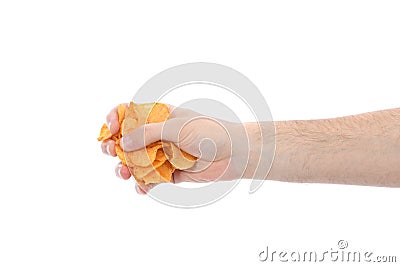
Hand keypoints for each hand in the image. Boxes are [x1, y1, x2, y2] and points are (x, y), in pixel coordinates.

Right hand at [101, 103, 247, 193]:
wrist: (234, 153)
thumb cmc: (209, 132)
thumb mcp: (177, 127)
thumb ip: (149, 133)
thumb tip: (123, 142)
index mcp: (159, 116)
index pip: (130, 113)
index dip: (115, 118)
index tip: (110, 128)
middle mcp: (158, 135)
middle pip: (127, 140)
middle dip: (114, 146)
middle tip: (110, 152)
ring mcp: (163, 154)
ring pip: (136, 162)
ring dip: (125, 168)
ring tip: (124, 173)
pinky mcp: (170, 172)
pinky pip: (151, 179)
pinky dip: (143, 185)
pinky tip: (142, 189)